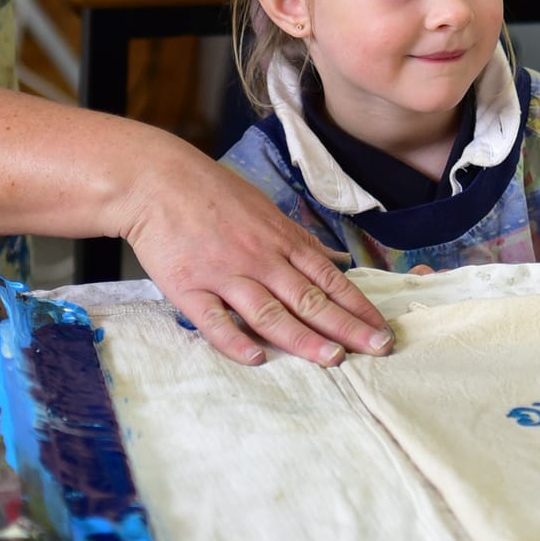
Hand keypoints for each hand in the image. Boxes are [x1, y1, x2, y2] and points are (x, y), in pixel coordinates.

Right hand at [116, 140, 393, 366]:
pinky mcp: (188, 288)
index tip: (383, 329)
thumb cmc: (214, 193)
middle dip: (347, 327)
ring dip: (303, 338)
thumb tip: (335, 261)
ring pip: (270, 313)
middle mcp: (260, 259)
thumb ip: (300, 241)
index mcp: (282, 241)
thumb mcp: (267, 211)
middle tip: (378, 349)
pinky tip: (256, 359)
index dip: (358, 306)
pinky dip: (234, 341)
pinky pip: (214, 320)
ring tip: (332, 359)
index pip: (330, 280)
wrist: (156, 181)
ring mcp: (225, 274)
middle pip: (310, 299)